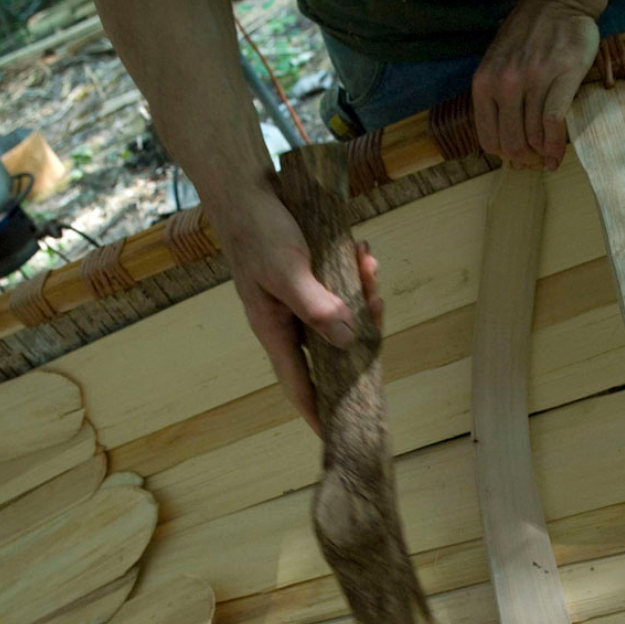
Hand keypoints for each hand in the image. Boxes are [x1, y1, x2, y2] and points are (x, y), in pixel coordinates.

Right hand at [211, 190, 383, 435]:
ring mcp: (299, 301)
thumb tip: (347, 338)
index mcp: (275, 330)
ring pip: (340, 316)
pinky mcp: (309, 279)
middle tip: (379, 310)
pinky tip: (361, 252)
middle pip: (331, 349)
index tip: (338, 435)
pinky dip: (354, 275)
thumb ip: (315, 306)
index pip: (300, 385)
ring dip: (360, 296)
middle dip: (360, 335)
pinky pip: (339, 289)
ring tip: (368, 267)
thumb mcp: (287, 269)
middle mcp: (288, 322)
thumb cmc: (259, 230)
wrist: (245, 188)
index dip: (318, 411)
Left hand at [472, 0, 598, 171]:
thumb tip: (504, 139)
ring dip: (543, 154)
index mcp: (484, 83)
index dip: (504, 154)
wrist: (558, 0)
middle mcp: (505, 83)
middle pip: (511, 143)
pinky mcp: (562, 75)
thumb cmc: (528, 35)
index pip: (488, 139)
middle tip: (536, 161)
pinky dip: (556, 145)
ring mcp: (533, 79)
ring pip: (534, 136)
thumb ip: (495, 97)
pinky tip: (557, 154)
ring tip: (549, 157)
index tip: (518, 158)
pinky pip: (554, 122)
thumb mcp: (497, 64)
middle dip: (525, 159)